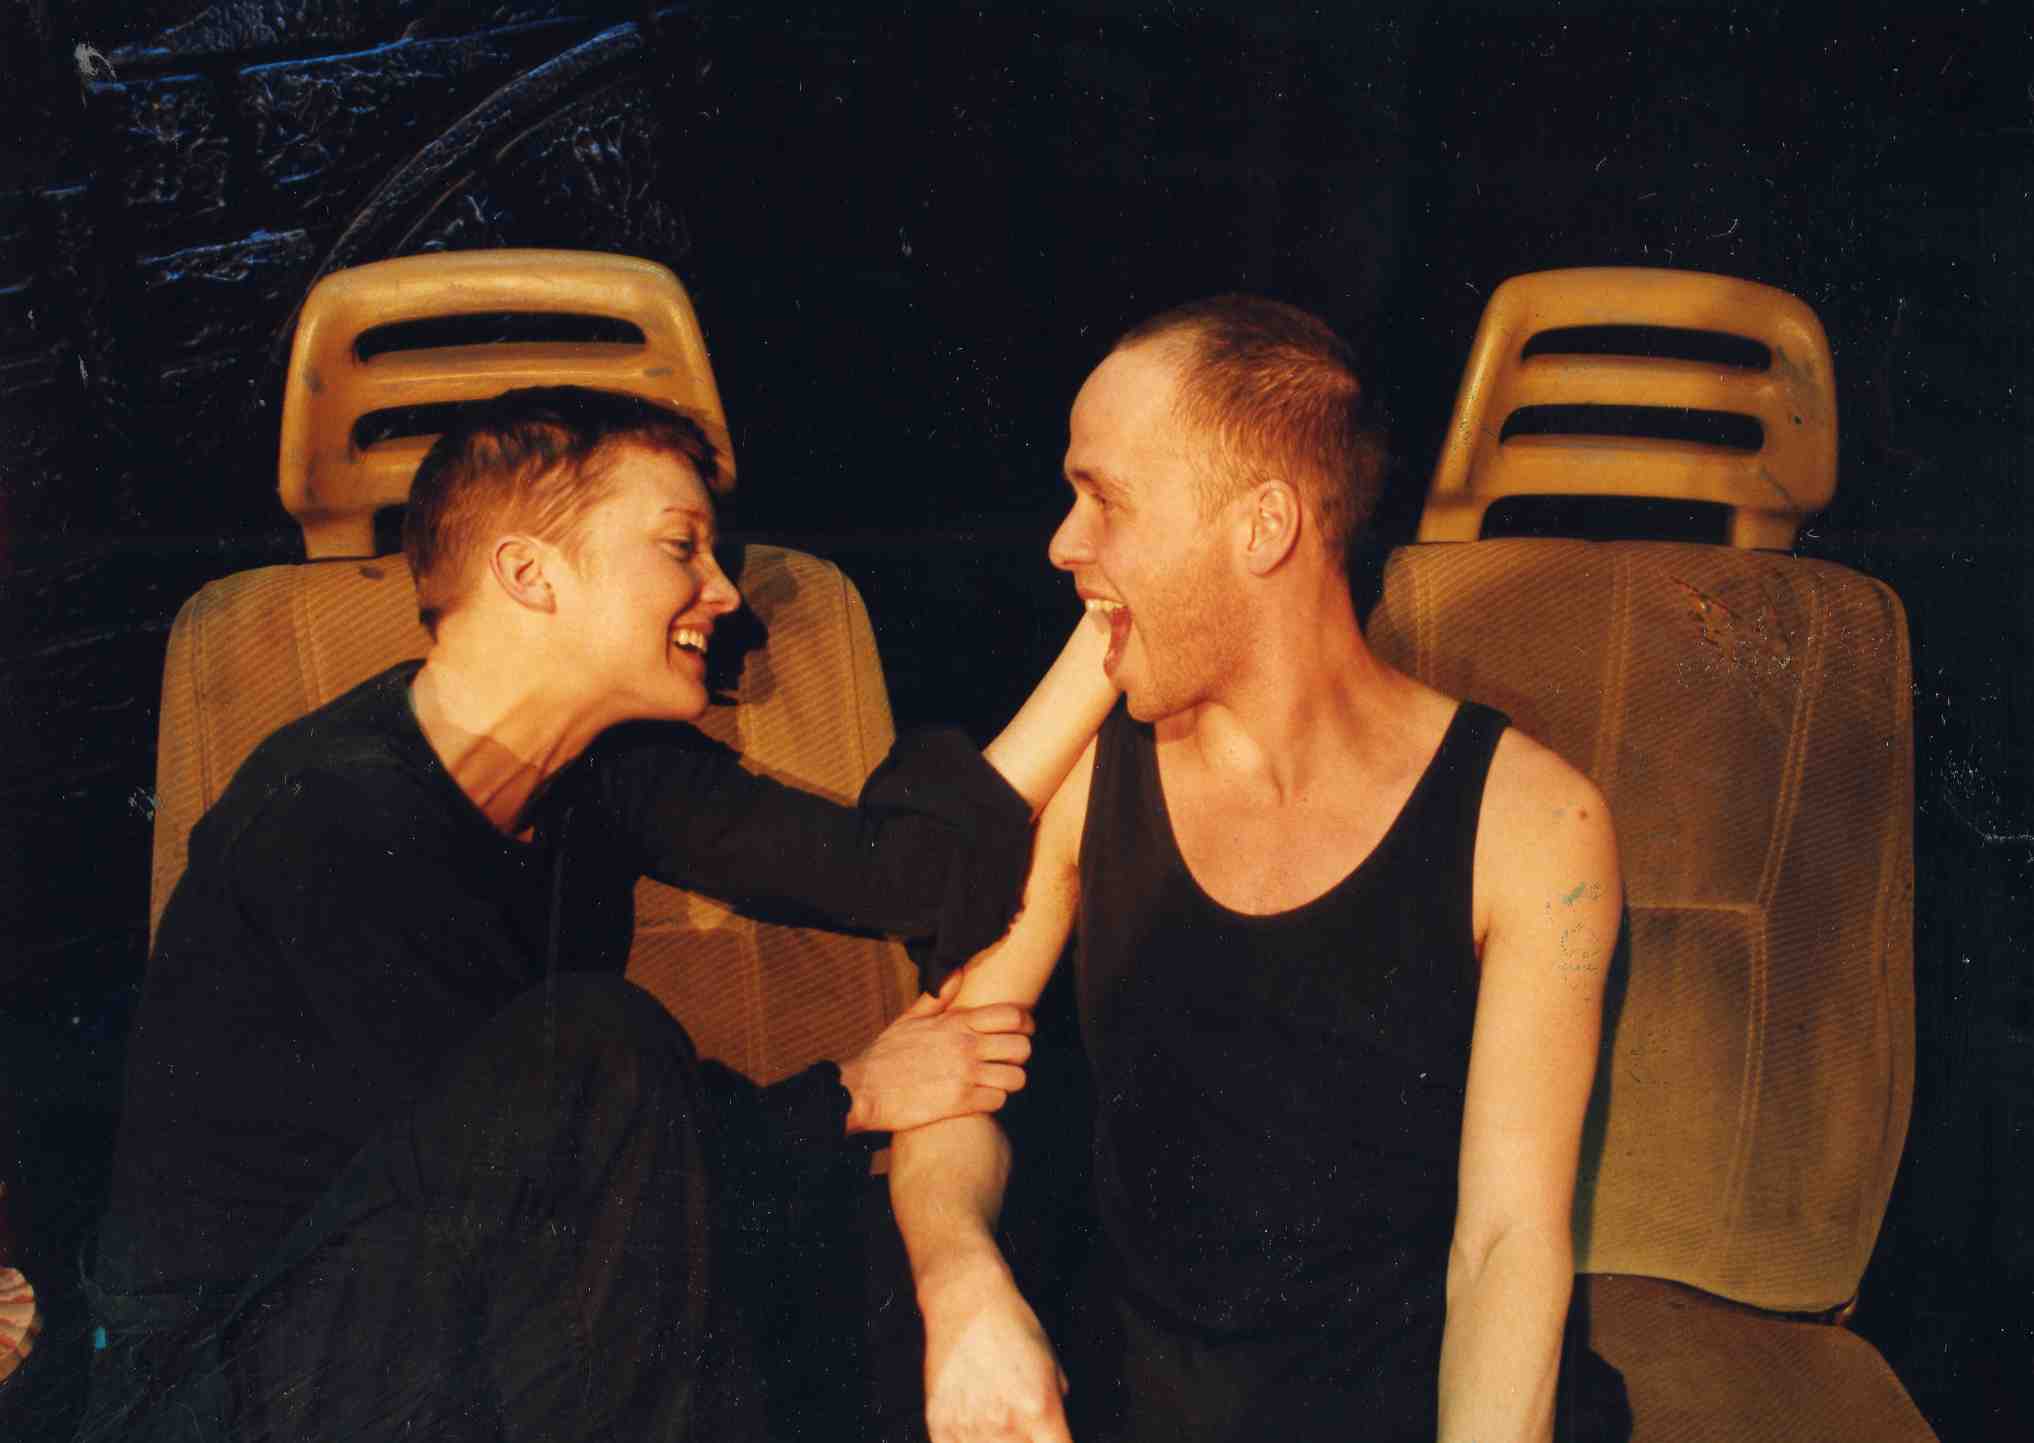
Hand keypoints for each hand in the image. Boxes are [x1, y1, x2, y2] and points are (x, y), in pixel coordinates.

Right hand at [839, 972, 1033, 1134]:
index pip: (1013, 1016)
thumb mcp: (910, 1018)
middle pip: (1022, 1047)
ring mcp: (965, 1075)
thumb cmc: (886, 1054)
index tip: (1020, 1032)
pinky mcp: (960, 1102)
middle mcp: (966, 1046)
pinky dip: (994, 1101)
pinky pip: (999, 1101)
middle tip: (1007, 1060)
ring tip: (996, 1081)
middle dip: (1019, 1055)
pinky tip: (981, 1099)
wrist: (863, 1089)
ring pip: (1016, 1077)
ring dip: (1009, 1081)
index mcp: (957, 1022)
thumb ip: (938, 996)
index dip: (1025, 1024)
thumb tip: (958, 971)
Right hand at [922, 1263, 1071, 1442]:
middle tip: (1021, 1426)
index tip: (1051, 1439)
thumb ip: (1057, 1411)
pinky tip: (973, 1429)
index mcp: (1040, 1411)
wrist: (966, 1300)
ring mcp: (969, 1429)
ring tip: (996, 1423)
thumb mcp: (1053, 1367)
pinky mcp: (939, 1426)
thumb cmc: (1012, 1326)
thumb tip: (1054, 1435)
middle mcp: (1006, 1426)